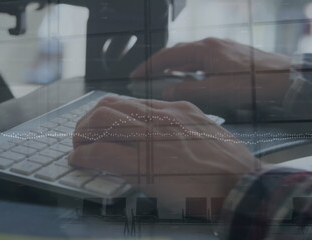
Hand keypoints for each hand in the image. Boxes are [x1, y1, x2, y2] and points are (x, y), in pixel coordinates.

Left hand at [69, 96, 259, 206]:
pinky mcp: (144, 163)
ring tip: (78, 147)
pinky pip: (102, 151)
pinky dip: (84, 155)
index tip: (100, 124)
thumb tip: (163, 137)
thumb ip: (183, 129)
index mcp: (176, 110)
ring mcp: (151, 139)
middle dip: (89, 120)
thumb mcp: (207, 133)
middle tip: (82, 135)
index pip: (129, 102)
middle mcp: (160, 118)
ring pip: (101, 121)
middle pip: (109, 105)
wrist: (244, 186)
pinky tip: (78, 161)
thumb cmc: (231, 165)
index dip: (108, 112)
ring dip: (82, 134)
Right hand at [130, 38, 290, 115]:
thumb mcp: (216, 91)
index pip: (167, 56)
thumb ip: (188, 90)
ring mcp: (220, 48)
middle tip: (144, 78)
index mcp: (204, 50)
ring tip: (162, 80)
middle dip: (158, 65)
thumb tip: (166, 92)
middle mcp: (210, 45)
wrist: (284, 78)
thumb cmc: (253, 84)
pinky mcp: (228, 55)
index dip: (148, 66)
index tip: (134, 75)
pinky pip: (201, 59)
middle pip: (176, 53)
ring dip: (174, 67)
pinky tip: (188, 78)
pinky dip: (188, 68)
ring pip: (189, 56)